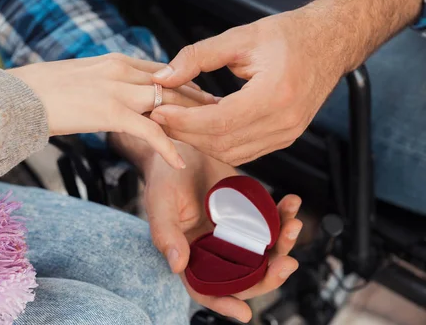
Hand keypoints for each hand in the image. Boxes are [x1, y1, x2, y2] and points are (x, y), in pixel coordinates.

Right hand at [10, 53, 216, 169]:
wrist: (16, 96)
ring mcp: (116, 89)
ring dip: (189, 120)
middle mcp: (120, 69)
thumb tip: (110, 93)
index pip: (160, 68)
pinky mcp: (110, 111)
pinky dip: (166, 146)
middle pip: (171, 83)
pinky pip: (147, 130)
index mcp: (114, 60)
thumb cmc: (41, 89)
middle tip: (219, 109)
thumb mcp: (78, 77)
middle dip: (196, 97)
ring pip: (165, 103)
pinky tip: (179, 161)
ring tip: (211, 134)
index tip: (199, 90)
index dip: (183, 81)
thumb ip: (102, 82)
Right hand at [112, 134, 301, 321]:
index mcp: (189, 253)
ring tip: (294, 226)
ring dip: (282, 245)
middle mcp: (214, 248)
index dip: (223, 302)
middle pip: (244, 275)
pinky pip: (271, 222)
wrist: (182, 145)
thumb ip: (166, 234)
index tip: (245, 313)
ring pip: (263, 252)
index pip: (205, 287)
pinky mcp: (249, 213)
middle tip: (286, 263)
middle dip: (268, 275)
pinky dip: (284, 215)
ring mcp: (234, 232)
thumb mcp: (160, 202)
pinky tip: (291, 202)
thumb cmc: (164, 175)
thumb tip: (177, 266)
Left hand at [150, 0, 421, 165]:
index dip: (183, 121)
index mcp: (274, 94)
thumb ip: (197, 57)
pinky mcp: (285, 137)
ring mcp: (287, 134)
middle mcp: (284, 121)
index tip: (157, 111)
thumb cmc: (289, 36)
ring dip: (199, 141)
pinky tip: (202, 125)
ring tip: (176, 121)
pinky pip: (245, 152)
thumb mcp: (239, 37)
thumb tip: (163, 77)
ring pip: (231, 152)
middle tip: (159, 117)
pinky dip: (218, 142)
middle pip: (221, 142)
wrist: (329, 42)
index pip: (218, 121)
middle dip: (184, 133)